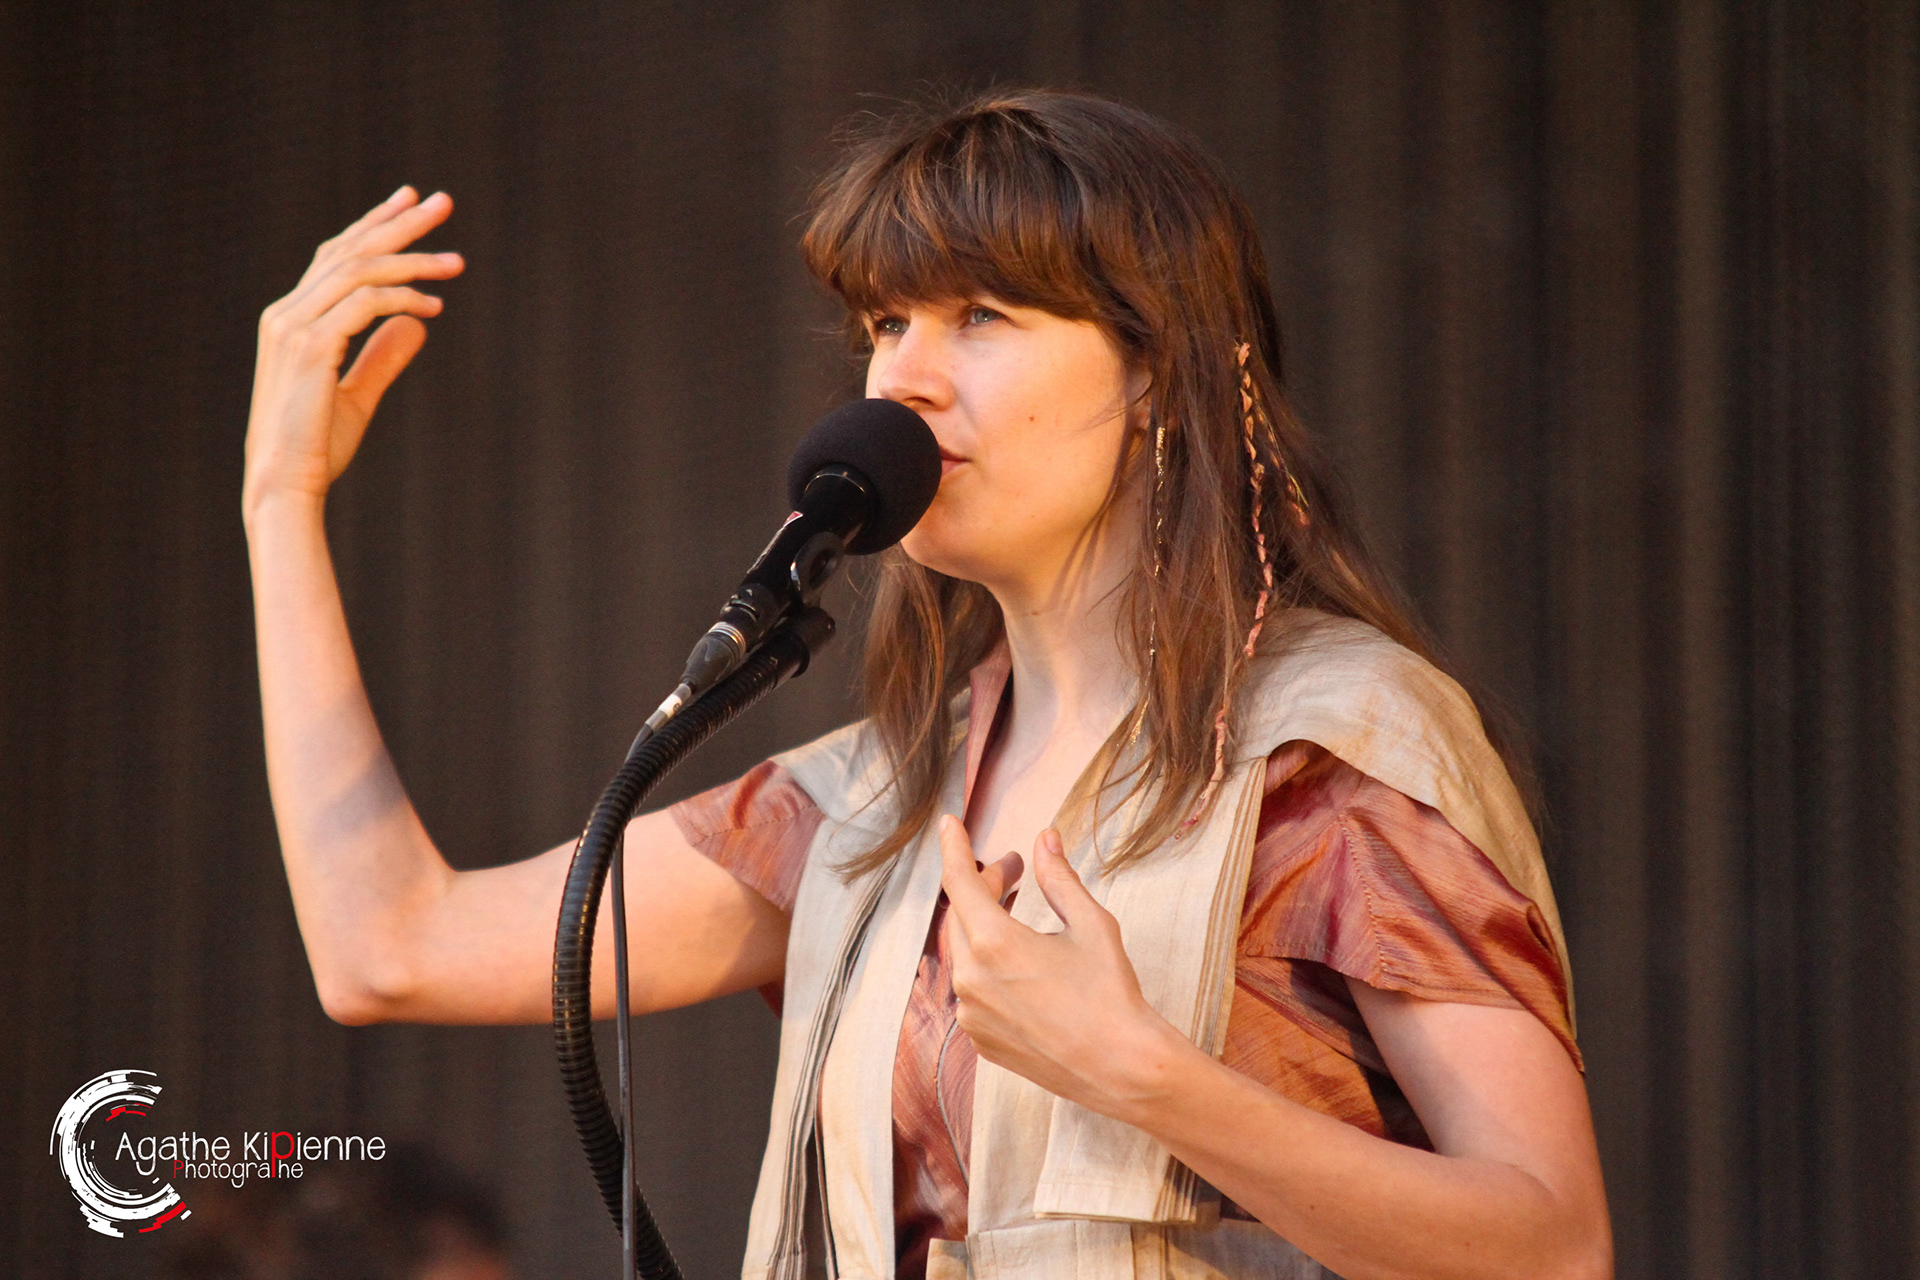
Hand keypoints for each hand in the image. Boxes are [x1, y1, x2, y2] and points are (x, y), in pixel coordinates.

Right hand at [243, 186, 464, 518]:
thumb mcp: (358, 394)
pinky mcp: (310, 346)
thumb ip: (384, 357)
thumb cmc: (317, 446)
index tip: (408, 200)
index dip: (373, 225)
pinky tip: (434, 306)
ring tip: (457, 262)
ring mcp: (293, 327)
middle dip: (399, 222)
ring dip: (412, 260)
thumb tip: (418, 323)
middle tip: (443, 201)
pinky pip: (364, 304)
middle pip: (348, 250)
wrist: (286, 482)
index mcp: (292, 319)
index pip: (335, 256)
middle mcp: (287, 314)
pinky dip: (402, 299)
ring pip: (358, 270)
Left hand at [938, 815, 1178, 1117]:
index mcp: (994, 945)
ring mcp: (972, 1016)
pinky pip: (974, 991)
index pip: (959, 882)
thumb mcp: (1091, 924)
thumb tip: (1044, 839)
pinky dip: (989, 967)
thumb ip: (1059, 878)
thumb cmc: (1111, 994)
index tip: (948, 824)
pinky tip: (1022, 965)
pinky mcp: (981, 1041)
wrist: (1122, 1068)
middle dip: (984, 886)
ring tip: (1020, 913)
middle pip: (961, 916)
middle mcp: (971, 981)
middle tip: (1017, 870)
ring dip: (985, 927)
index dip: (953, 848)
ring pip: (966, 954)